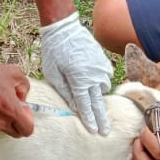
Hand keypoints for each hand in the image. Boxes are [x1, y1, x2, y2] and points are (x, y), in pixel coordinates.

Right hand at [0, 60, 33, 137]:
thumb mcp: (13, 73)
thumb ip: (24, 86)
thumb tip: (22, 95)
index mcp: (11, 111)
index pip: (28, 129)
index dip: (29, 119)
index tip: (25, 109)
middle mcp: (0, 122)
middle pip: (17, 132)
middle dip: (19, 122)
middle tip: (14, 107)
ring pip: (3, 128)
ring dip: (4, 118)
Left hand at [40, 12, 113, 134]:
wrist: (64, 28)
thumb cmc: (54, 50)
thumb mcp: (53, 73)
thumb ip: (64, 91)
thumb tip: (74, 106)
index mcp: (79, 80)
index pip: (86, 106)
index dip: (90, 120)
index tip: (95, 131)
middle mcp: (93, 76)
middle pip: (99, 102)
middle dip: (102, 118)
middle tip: (106, 131)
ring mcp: (100, 67)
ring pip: (103, 89)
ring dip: (99, 97)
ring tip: (94, 103)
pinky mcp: (102, 59)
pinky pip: (106, 76)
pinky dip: (101, 83)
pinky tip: (94, 84)